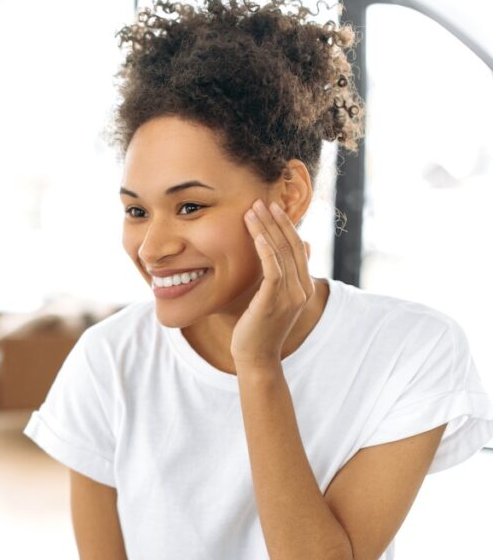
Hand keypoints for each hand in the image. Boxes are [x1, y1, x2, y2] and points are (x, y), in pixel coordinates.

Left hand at [230, 199, 313, 367]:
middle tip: (260, 201)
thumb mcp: (276, 296)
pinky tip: (258, 236)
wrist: (256, 358)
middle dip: (275, 221)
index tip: (271, 207)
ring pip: (282, 254)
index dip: (285, 225)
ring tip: (253, 211)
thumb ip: (288, 273)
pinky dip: (267, 251)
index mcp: (304, 286)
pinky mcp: (275, 302)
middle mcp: (302, 289)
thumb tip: (306, 244)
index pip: (297, 247)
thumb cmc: (260, 327)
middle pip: (291, 246)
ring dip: (267, 230)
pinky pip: (274, 271)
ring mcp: (291, 296)